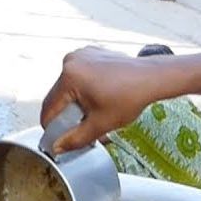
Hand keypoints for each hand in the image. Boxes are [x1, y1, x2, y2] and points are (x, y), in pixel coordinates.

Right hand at [40, 47, 164, 154]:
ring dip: (75, 101)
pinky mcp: (90, 52)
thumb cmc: (130, 98)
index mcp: (69, 76)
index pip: (49, 108)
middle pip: (58, 96)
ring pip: (68, 86)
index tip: (57, 138)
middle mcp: (71, 60)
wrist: (151, 78)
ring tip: (95, 109)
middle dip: (67, 113)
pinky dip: (84, 88)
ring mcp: (81, 54)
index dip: (50, 127)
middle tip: (83, 125)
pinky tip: (101, 96)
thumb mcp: (100, 124)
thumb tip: (57, 148)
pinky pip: (79, 75)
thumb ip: (76, 139)